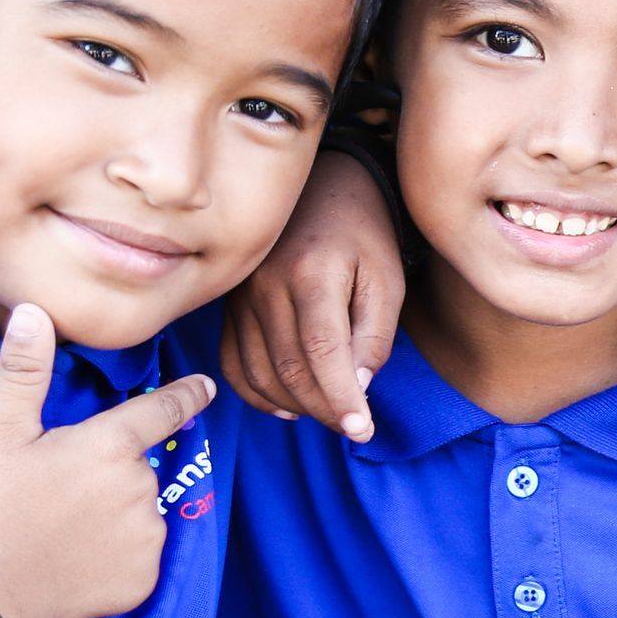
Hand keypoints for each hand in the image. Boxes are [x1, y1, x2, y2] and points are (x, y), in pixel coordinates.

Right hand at [0, 304, 215, 617]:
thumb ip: (23, 373)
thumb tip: (33, 313)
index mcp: (109, 447)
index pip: (162, 411)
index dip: (186, 396)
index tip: (207, 386)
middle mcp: (140, 489)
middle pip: (137, 469)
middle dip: (108, 474)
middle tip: (57, 494)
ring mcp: (146, 537)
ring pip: (140, 513)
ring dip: (113, 515)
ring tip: (61, 529)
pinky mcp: (143, 580)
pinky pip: (138, 556)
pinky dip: (115, 557)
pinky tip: (76, 560)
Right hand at [221, 151, 403, 440]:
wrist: (322, 188)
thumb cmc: (363, 234)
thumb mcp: (386, 279)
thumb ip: (374, 336)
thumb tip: (357, 389)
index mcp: (312, 274)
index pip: (323, 354)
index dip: (342, 399)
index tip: (362, 429)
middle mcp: (266, 286)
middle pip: (290, 369)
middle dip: (325, 408)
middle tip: (354, 424)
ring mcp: (241, 296)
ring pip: (260, 373)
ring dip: (295, 405)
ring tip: (329, 413)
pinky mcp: (229, 305)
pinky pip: (233, 363)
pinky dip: (257, 393)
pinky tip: (288, 405)